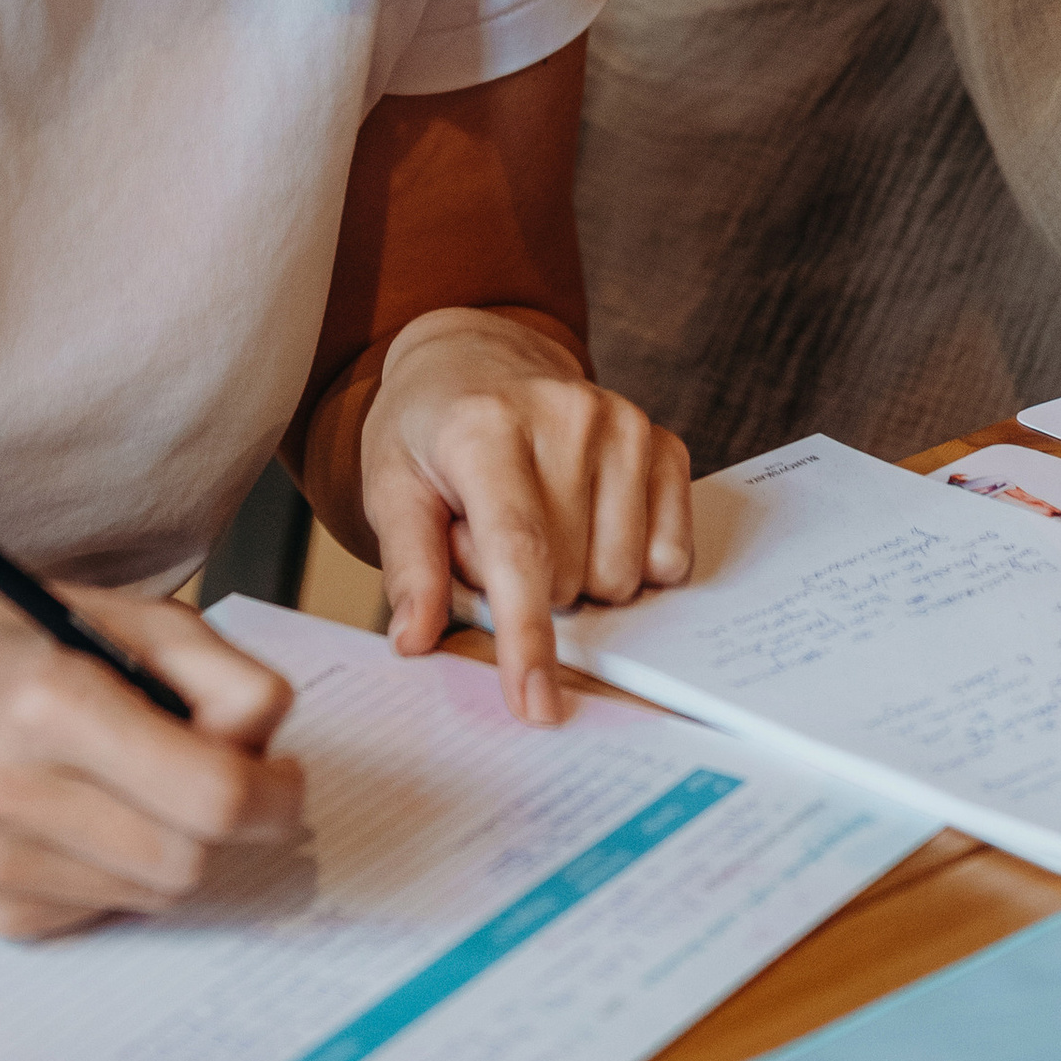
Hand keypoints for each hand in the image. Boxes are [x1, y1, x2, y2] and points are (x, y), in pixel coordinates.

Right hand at [0, 580, 303, 939]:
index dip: (273, 792)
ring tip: (145, 786)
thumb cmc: (32, 645)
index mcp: (49, 700)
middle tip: (231, 779)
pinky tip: (91, 818)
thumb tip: (267, 756)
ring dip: (181, 846)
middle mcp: (8, 790)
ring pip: (160, 894)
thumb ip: (224, 677)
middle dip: (235, 826)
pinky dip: (128, 870)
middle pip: (190, 859)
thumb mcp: (135, 619)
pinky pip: (113, 912)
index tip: (283, 772)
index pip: (210, 794)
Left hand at [359, 310, 691, 725]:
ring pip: (621, 578)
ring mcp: (621, 424)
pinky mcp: (660, 439)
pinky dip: (629, 562)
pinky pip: (670, 555)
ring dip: (576, 578)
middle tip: (488, 538)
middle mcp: (563, 416)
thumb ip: (408, 564)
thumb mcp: (390, 486)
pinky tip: (587, 521)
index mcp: (484, 427)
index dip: (526, 636)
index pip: (517, 550)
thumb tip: (415, 639)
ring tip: (536, 523)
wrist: (475, 355)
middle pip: (568, 580)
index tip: (535, 704)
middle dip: (526, 590)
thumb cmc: (428, 431)